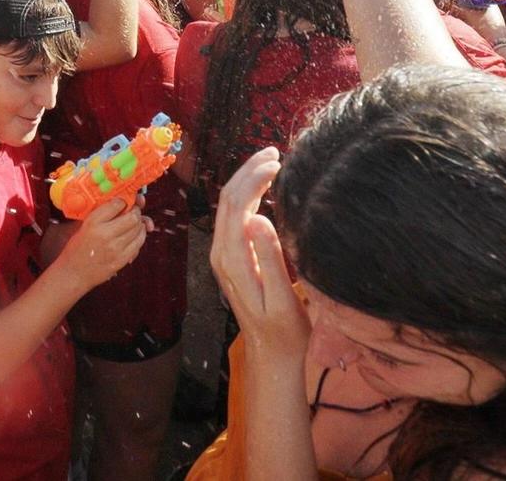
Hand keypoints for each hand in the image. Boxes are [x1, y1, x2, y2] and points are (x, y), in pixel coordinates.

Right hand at [55, 198, 147, 290]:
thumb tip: (119, 203)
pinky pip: (139, 244)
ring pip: (138, 229)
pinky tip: (135, 235)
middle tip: (133, 210)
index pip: (117, 204)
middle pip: (132, 216)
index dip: (124, 200)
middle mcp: (105, 234)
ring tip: (134, 222)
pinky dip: (140, 236)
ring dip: (139, 223)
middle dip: (135, 211)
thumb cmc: (76, 248)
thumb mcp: (83, 225)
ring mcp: (115, 248)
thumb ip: (100, 214)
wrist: (73, 273)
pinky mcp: (121, 260)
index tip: (123, 201)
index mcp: (92, 222)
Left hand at [211, 148, 309, 358]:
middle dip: (248, 169)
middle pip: (226, 198)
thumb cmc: (284, 332)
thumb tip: (257, 217)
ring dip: (246, 179)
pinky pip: (234, 216)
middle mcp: (221, 252)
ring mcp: (224, 254)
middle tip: (275, 151)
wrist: (271, 355)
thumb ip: (270, 258)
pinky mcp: (232, 257)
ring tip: (272, 160)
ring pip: (228, 205)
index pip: (234, 204)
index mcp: (231, 259)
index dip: (253, 178)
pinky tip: (265, 188)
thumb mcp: (281, 299)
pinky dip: (248, 195)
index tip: (278, 162)